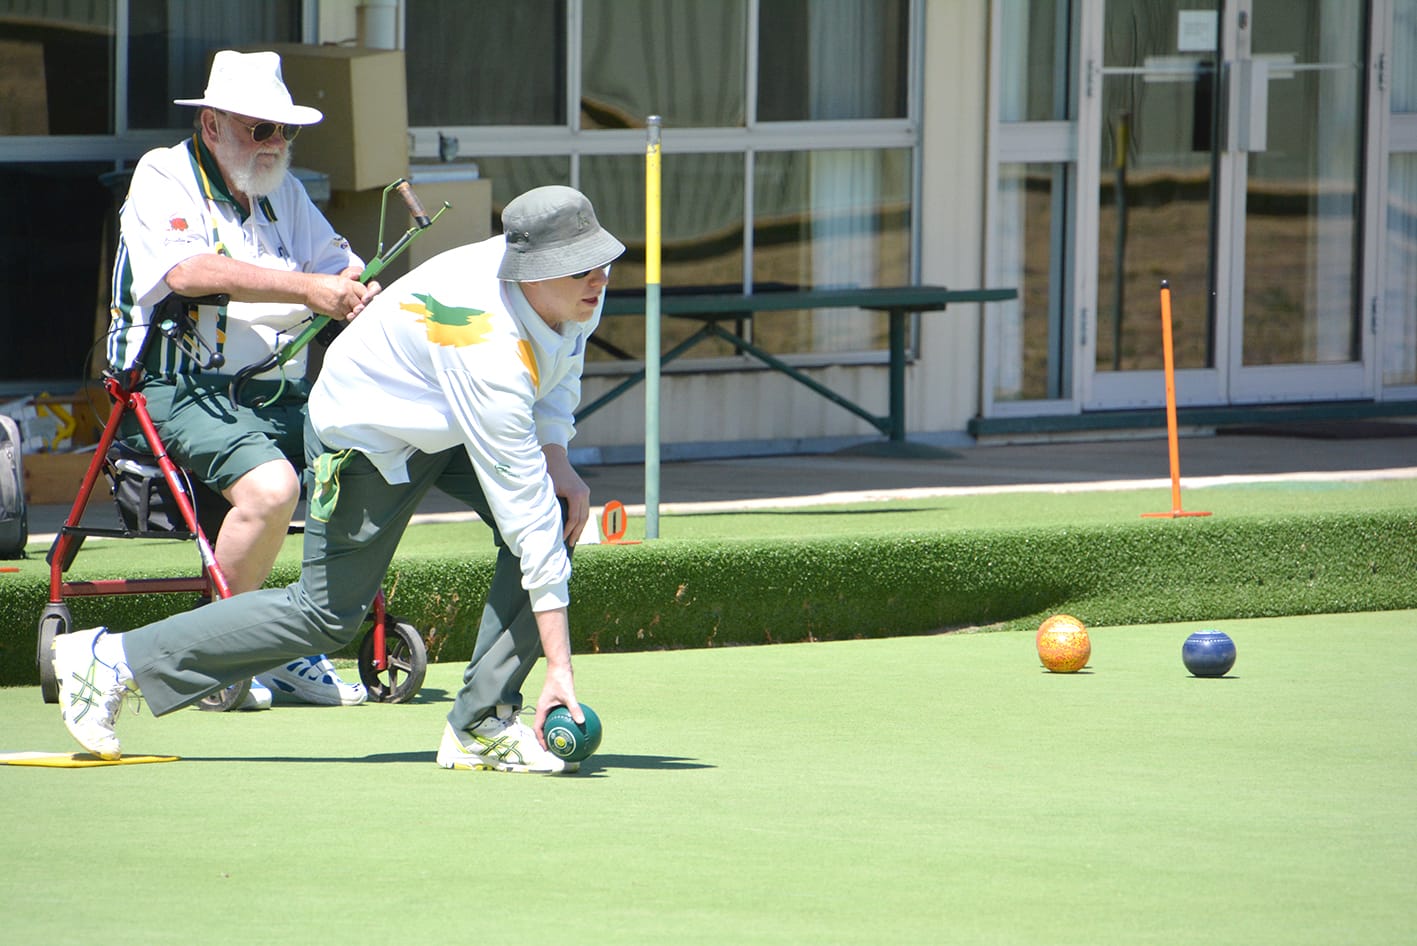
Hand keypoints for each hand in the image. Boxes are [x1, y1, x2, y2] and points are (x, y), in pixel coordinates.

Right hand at [308, 271, 377, 320]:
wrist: (306, 288)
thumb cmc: (322, 284)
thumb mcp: (340, 279)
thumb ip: (353, 285)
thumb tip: (365, 290)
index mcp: (350, 283)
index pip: (368, 292)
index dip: (370, 298)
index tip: (368, 301)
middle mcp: (347, 293)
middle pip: (363, 305)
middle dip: (361, 308)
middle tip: (356, 307)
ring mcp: (342, 303)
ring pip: (354, 313)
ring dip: (350, 312)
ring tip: (340, 305)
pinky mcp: (336, 312)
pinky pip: (343, 316)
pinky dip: (340, 315)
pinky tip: (333, 308)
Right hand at [532, 607, 577, 748]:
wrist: (559, 666)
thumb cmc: (561, 679)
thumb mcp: (568, 695)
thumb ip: (574, 708)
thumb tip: (582, 722)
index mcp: (542, 709)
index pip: (538, 728)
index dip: (540, 740)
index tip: (547, 750)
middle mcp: (544, 708)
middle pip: (543, 727)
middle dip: (547, 738)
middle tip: (555, 748)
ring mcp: (550, 705)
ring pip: (550, 721)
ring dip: (555, 730)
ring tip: (563, 739)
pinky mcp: (556, 701)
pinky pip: (558, 714)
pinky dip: (564, 720)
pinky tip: (574, 724)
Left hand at [543, 445, 589, 545]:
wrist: (554, 456)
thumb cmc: (548, 472)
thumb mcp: (548, 490)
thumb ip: (551, 506)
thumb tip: (548, 524)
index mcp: (577, 494)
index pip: (574, 518)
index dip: (568, 530)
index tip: (562, 540)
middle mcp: (584, 494)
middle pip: (582, 518)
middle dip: (576, 532)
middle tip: (569, 545)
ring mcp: (585, 492)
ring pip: (585, 515)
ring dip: (580, 528)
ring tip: (573, 539)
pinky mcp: (583, 491)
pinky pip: (583, 509)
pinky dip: (580, 519)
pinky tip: (575, 527)